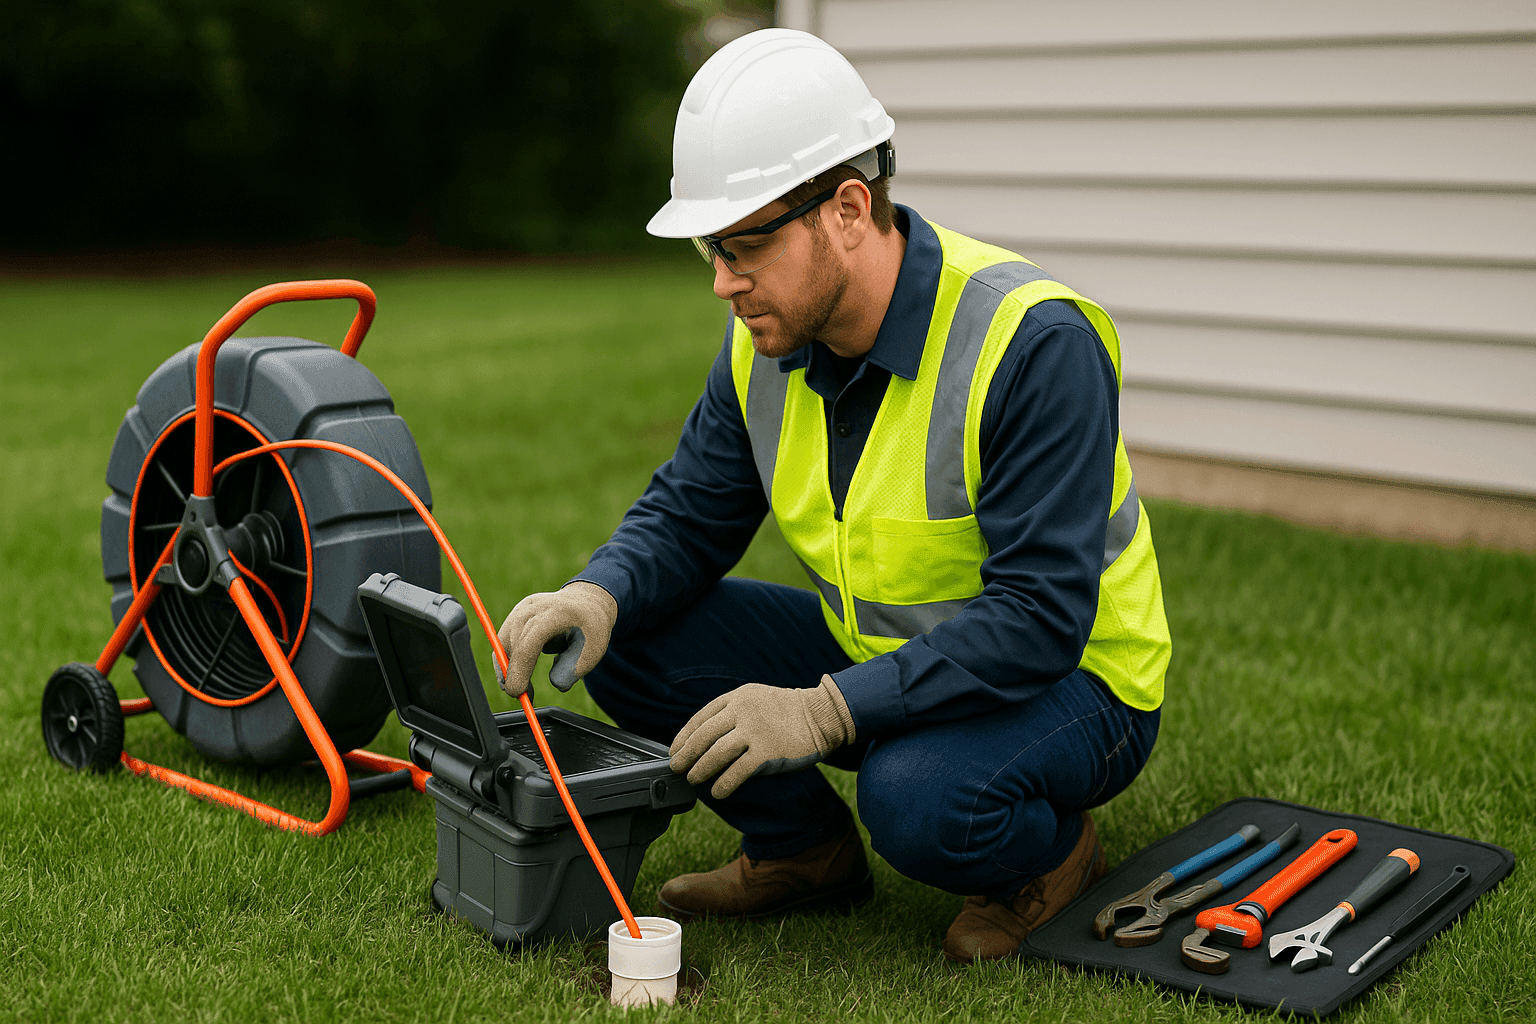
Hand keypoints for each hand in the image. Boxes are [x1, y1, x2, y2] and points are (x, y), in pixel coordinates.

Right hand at [496, 581, 616, 697]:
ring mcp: (523, 608)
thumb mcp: (593, 651)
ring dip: (506, 668)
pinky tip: (519, 672)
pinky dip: (507, 659)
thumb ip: (573, 669)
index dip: (520, 670)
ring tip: (522, 685)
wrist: (586, 603)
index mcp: (558, 613)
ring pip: (502, 643)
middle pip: (512, 643)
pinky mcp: (516, 613)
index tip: (519, 692)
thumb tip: (555, 684)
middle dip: (511, 673)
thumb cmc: (590, 628)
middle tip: (521, 695)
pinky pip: (503, 640)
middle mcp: (536, 607)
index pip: (529, 643)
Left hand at [669, 675, 855, 798]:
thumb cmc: (789, 711)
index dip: (684, 736)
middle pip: (704, 736)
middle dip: (687, 755)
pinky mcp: (767, 752)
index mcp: (738, 697)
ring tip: (694, 780)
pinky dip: (724, 784)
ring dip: (701, 770)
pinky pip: (738, 771)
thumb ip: (734, 711)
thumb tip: (707, 736)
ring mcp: (755, 731)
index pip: (701, 717)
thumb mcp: (757, 698)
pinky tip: (718, 792)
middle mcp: (742, 712)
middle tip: (677, 768)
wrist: (823, 715)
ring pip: (716, 754)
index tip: (674, 750)